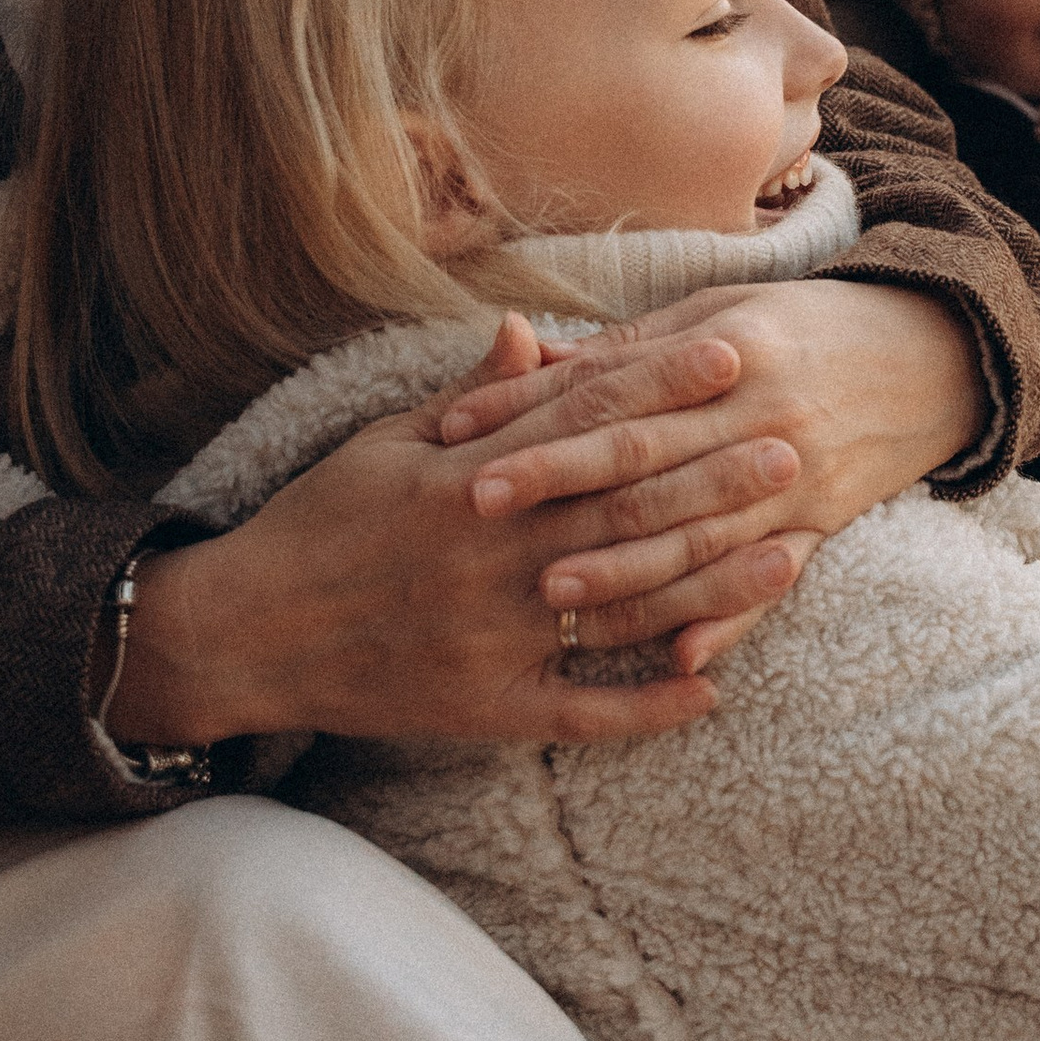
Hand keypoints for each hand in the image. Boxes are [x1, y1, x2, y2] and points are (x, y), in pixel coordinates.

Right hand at [107, 315, 803, 749]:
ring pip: (622, 605)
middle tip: (794, 447)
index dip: (662, 385)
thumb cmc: (319, 520)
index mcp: (465, 477)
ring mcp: (491, 635)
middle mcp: (487, 552)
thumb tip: (532, 330)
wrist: (245, 629)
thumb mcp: (385, 441)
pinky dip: (647, 702)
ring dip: (713, 581)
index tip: (731, 356)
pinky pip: (580, 710)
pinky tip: (714, 687)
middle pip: (624, 507)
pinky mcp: (484, 705)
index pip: (585, 420)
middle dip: (714, 476)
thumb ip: (470, 397)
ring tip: (791, 551)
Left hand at [439, 278, 985, 674]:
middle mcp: (764, 418)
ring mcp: (799, 481)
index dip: (536, 412)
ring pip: (699, 536)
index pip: (616, 388)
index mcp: (730, 352)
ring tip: (552, 592)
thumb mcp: (715, 314)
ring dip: (625, 569)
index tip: (461, 432)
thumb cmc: (798, 328)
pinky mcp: (822, 530)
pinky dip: (723, 620)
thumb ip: (623, 350)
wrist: (928, 359)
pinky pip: (766, 585)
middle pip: (646, 460)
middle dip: (559, 486)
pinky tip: (677, 657)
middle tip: (478, 508)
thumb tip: (523, 354)